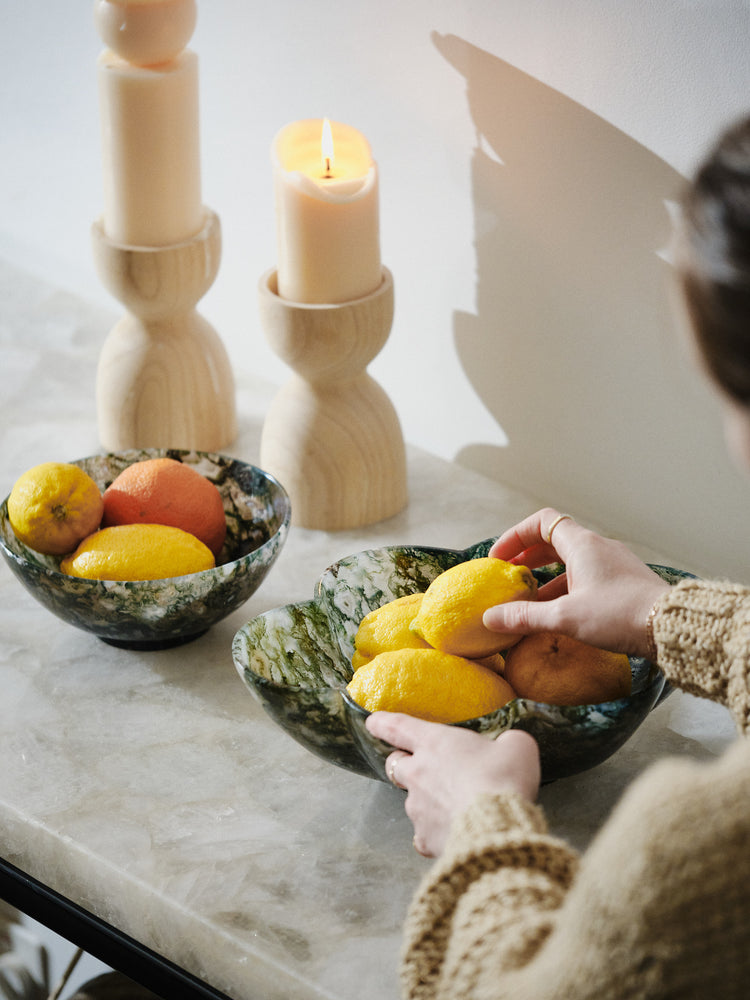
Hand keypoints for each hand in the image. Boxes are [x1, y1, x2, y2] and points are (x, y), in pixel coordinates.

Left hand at [366, 711, 539, 857]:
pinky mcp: (424, 837)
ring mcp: (417, 807)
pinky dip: (433, 832)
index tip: (372, 722)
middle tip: (419, 766)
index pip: (398, 727)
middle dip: (402, 763)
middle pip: (394, 764)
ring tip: (452, 806)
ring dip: (425, 800)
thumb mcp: (517, 747)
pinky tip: (451, 834)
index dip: (383, 723)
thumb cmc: (504, 778)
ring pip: (411, 800)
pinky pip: (422, 833)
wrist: (496, 827)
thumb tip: (509, 745)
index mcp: (434, 743)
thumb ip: (508, 742)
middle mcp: (418, 773)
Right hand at [484, 508, 670, 656]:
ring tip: (528, 600)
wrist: (670, 627)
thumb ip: (525, 616)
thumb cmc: (619, 615)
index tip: (499, 558)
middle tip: (509, 576)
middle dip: (527, 557)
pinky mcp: (623, 582)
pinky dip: (566, 588)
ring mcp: (613, 564)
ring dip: (546, 577)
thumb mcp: (565, 617)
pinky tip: (559, 613)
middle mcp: (598, 547)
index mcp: (582, 544)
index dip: (515, 536)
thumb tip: (490, 618)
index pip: (541, 522)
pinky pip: (587, 577)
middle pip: (554, 540)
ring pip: (571, 562)